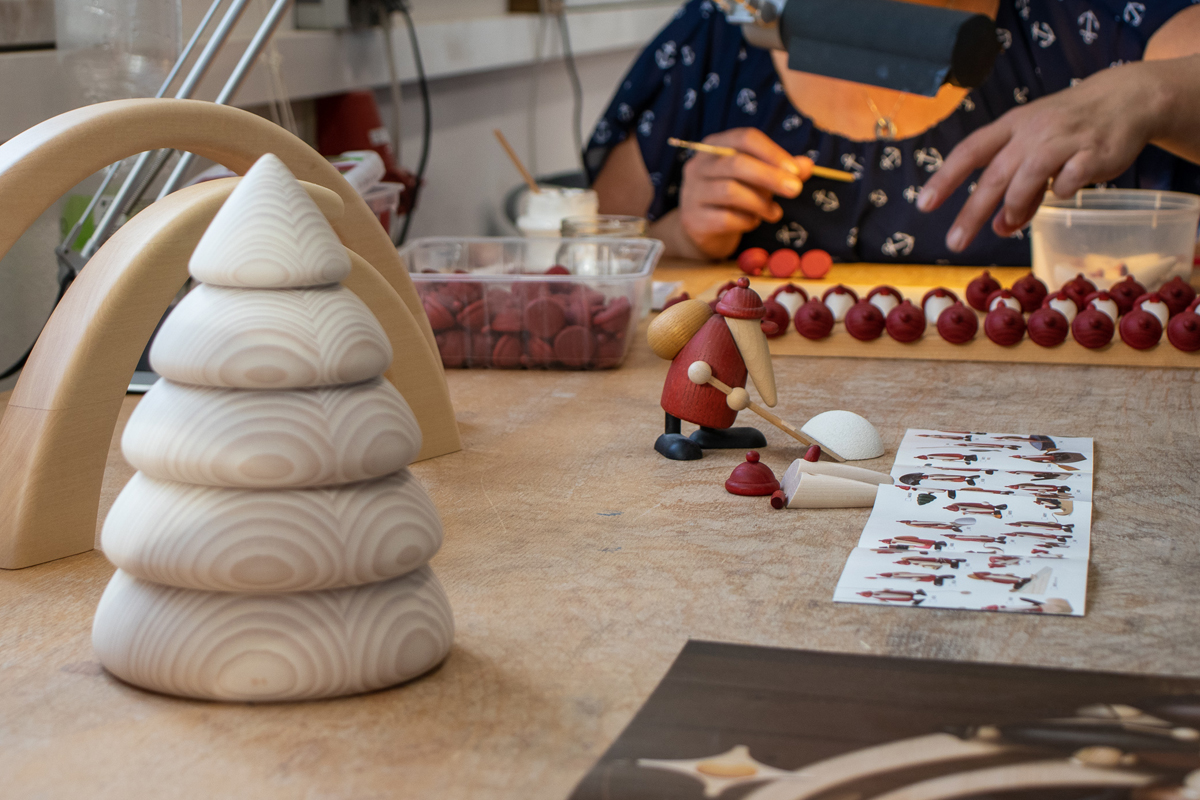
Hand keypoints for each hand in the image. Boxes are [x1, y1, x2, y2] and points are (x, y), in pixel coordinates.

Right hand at [676, 128, 811, 258]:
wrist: (704, 231)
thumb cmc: (735, 198)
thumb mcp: (760, 180)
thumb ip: (783, 170)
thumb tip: (807, 165)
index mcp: (716, 146)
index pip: (745, 138)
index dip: (773, 153)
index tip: (796, 171)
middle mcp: (699, 165)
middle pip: (736, 164)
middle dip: (770, 177)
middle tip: (795, 191)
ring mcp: (692, 192)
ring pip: (730, 191)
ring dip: (760, 203)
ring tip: (775, 213)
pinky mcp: (693, 219)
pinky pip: (724, 218)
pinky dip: (746, 221)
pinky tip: (753, 222)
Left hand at [917, 61, 1168, 251]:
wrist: (1126, 99)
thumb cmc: (1069, 128)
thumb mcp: (1035, 149)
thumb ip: (1017, 189)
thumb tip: (999, 228)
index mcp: (1011, 126)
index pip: (970, 151)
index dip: (945, 178)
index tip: (923, 205)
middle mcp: (1033, 131)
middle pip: (994, 174)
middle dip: (972, 211)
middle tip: (954, 242)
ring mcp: (1063, 140)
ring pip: (1027, 177)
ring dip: (1014, 206)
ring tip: (1008, 224)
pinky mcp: (1093, 152)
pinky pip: (1069, 180)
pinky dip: (1061, 191)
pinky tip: (1066, 189)